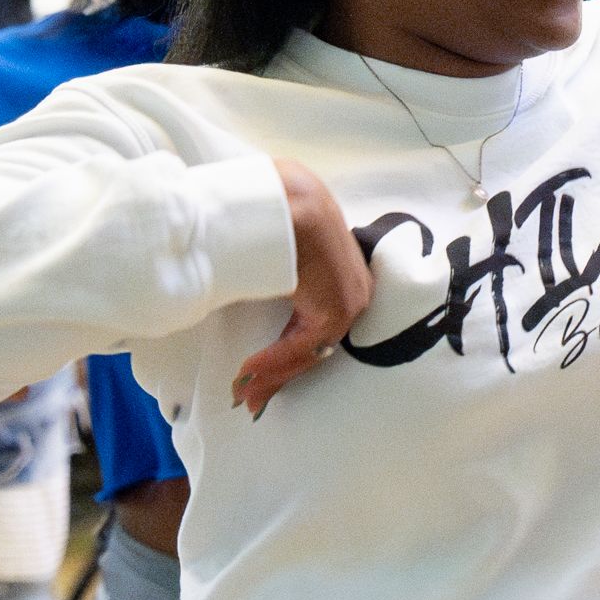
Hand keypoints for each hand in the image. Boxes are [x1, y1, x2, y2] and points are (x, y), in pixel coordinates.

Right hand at [233, 159, 374, 417]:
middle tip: (250, 397)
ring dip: (273, 373)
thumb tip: (256, 295)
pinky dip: (274, 360)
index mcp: (345, 277)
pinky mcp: (336, 310)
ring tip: (244, 390)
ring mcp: (349, 302)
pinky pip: (302, 345)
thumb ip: (282, 281)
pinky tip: (248, 371)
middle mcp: (354, 291)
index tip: (260, 374)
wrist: (288, 202)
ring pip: (309, 350)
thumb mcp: (284, 252)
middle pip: (315, 344)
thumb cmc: (280, 216)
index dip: (288, 354)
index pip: (317, 326)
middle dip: (279, 373)